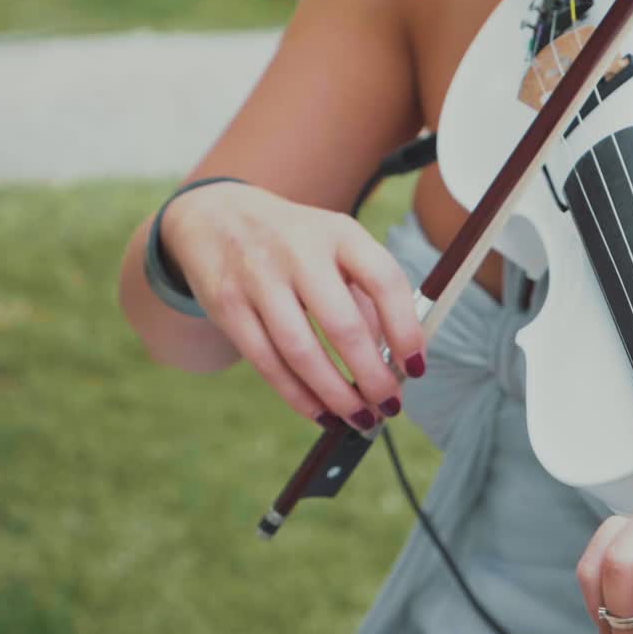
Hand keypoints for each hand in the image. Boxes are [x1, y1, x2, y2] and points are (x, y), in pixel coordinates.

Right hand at [159, 181, 425, 430]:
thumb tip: (396, 362)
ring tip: (360, 417)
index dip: (405, 329)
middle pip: (342, 325)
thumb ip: (366, 297)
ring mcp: (258, 278)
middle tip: (390, 404)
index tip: (416, 367)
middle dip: (371, 376)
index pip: (384, 281)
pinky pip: (267, 363)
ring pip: (301, 352)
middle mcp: (299, 252)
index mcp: (340, 233)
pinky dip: (298, 396)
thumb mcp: (336, 247)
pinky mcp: (227, 306)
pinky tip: (321, 412)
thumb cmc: (296, 242)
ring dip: (336, 395)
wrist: (216, 215)